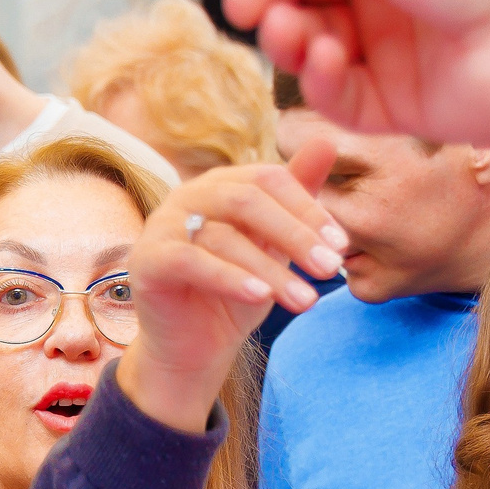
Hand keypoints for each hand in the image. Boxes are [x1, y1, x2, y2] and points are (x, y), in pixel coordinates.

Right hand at [119, 139, 340, 432]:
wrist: (193, 348)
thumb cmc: (236, 293)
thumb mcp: (275, 246)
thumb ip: (298, 196)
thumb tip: (327, 140)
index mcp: (221, 184)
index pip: (269, 179)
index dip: (308, 210)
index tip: (341, 246)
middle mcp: (189, 195)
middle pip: (247, 199)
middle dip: (295, 235)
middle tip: (330, 269)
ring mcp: (163, 225)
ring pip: (224, 237)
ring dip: (271, 271)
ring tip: (306, 301)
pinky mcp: (147, 260)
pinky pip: (190, 261)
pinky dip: (229, 278)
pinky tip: (261, 297)